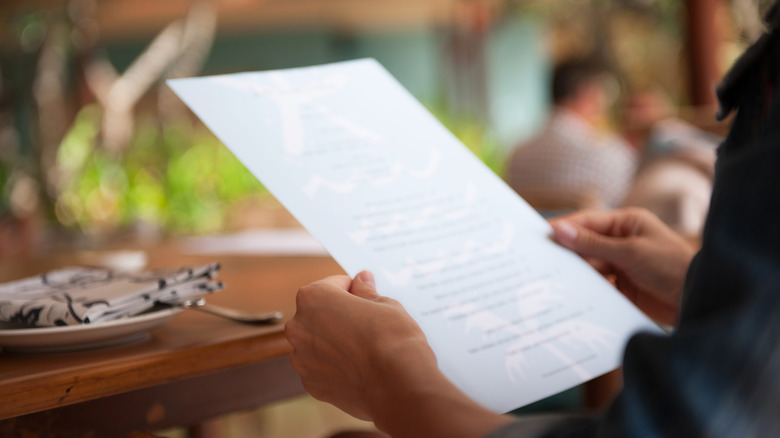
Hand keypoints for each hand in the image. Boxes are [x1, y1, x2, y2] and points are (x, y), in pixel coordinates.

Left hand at [286, 271, 512, 436]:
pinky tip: (368, 366)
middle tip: (376, 318)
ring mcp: (306, 360)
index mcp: (314, 300)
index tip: (373, 294)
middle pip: (322, 313)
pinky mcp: (317, 386)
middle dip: (344, 312)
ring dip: (341, 339)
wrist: (403, 389)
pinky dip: (341, 364)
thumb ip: (367, 292)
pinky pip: (326, 366)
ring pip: (322, 341)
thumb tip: (361, 281)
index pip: (332, 284)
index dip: (355, 289)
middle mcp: (301, 329)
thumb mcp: (387, 304)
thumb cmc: (397, 341)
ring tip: (374, 344)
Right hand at [550, 208, 696, 325]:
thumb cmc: (673, 266)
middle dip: (564, 253)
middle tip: (537, 260)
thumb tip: (559, 230)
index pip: (586, 222)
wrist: (700, 300)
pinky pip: (595, 286)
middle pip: (583, 245)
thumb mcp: (631, 252)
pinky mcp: (620, 288)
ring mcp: (620, 266)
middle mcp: (620, 242)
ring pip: (587, 267)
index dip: (562, 228)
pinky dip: (583, 289)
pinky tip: (567, 294)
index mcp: (626, 223)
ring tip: (547, 280)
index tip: (538, 236)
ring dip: (572, 273)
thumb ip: (593, 243)